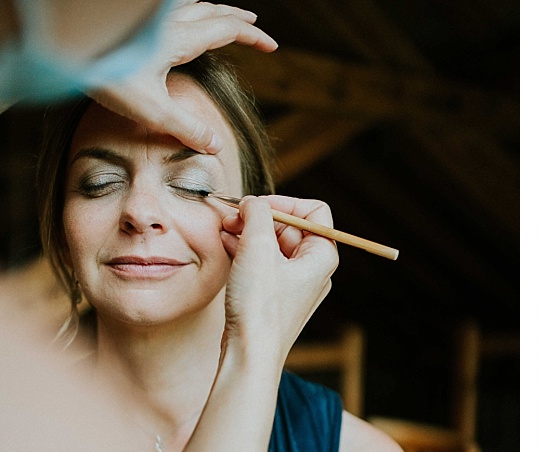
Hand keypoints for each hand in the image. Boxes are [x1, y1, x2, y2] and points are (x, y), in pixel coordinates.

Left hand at [89, 5, 277, 155]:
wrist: (61, 46)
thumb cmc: (104, 74)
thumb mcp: (151, 110)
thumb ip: (184, 129)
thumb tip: (215, 145)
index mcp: (178, 40)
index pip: (226, 30)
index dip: (252, 36)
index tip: (272, 46)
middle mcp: (165, 23)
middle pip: (210, 11)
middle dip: (235, 18)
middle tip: (253, 23)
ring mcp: (147, 19)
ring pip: (187, 5)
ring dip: (210, 10)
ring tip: (219, 16)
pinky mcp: (130, 22)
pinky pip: (167, 10)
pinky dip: (183, 11)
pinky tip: (175, 20)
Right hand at [216, 193, 336, 357]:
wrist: (251, 353)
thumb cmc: (260, 306)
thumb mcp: (258, 246)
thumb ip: (257, 213)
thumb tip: (252, 203)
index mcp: (322, 257)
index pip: (313, 211)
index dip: (283, 203)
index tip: (254, 208)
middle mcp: (314, 270)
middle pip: (289, 225)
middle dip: (259, 217)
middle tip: (230, 218)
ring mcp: (295, 283)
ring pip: (272, 243)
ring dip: (247, 231)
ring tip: (224, 229)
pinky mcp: (276, 294)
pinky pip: (263, 261)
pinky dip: (245, 248)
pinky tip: (225, 244)